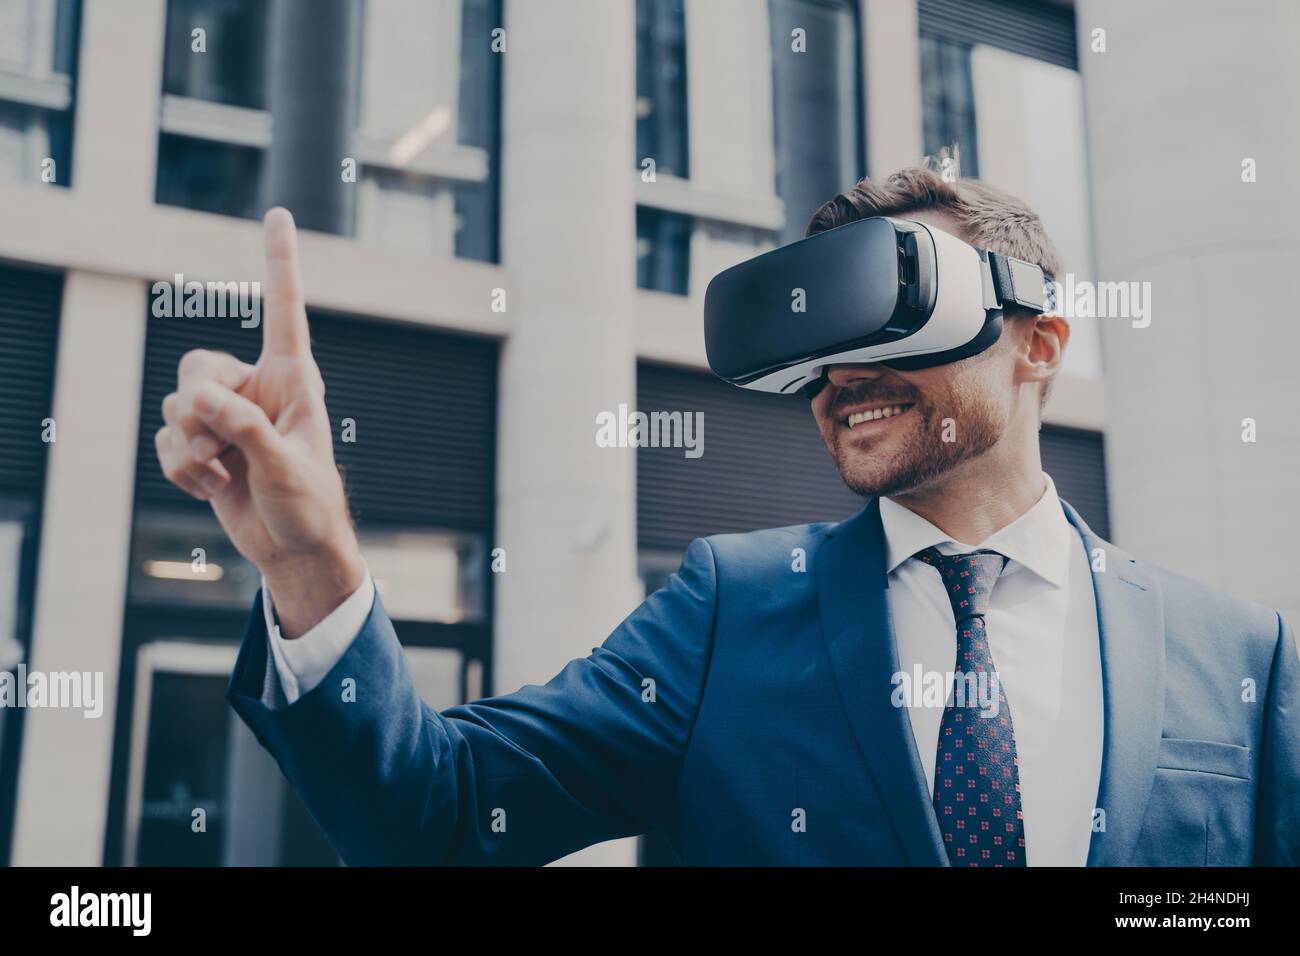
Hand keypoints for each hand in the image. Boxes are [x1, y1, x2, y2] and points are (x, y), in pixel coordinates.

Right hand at [155, 208, 364, 637]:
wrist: (293, 548)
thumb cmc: (308, 505)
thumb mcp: (285, 467)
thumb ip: (244, 428)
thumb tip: (196, 398)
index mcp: (293, 379)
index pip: (284, 310)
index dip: (279, 262)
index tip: (280, 213)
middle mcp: (256, 388)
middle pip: (196, 365)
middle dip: (194, 407)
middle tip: (215, 445)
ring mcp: (226, 417)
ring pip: (174, 406)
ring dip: (188, 446)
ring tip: (222, 473)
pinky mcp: (203, 444)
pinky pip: (167, 440)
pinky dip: (180, 469)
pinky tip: (212, 488)